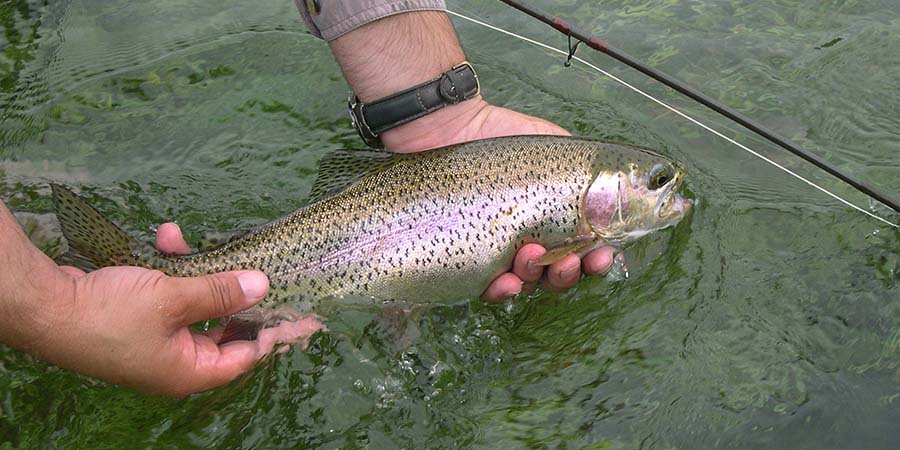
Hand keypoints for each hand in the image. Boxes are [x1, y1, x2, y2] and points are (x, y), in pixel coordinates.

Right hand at [37, 262, 320, 396]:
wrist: (44, 306)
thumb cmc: (108, 314)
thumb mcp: (173, 298)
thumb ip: (221, 292)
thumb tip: (262, 286)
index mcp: (189, 370)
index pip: (247, 356)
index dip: (275, 332)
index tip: (304, 314)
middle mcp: (175, 360)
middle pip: (224, 327)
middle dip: (234, 290)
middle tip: (263, 267)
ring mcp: (155, 340)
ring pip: (195, 302)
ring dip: (196, 269)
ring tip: (188, 241)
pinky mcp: (137, 318)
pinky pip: (168, 293)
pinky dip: (170, 267)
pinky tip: (165, 236)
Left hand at [377, 99, 618, 301]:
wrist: (451, 128)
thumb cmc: (504, 134)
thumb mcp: (557, 147)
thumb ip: (589, 171)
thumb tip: (621, 188)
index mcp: (556, 220)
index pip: (584, 251)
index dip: (598, 260)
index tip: (604, 255)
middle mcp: (531, 239)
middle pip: (558, 275)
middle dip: (569, 273)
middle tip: (570, 261)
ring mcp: (500, 251)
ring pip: (528, 284)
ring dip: (538, 279)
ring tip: (532, 258)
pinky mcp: (470, 258)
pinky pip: (489, 288)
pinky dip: (502, 290)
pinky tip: (505, 282)